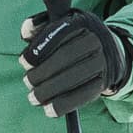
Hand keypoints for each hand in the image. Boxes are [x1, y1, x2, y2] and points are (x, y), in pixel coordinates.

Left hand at [20, 0, 132, 117]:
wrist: (109, 52)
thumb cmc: (75, 38)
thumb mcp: (61, 25)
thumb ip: (40, 25)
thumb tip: (26, 30)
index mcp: (83, 22)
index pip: (59, 33)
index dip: (39, 48)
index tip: (23, 61)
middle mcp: (96, 40)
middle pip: (65, 57)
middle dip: (42, 72)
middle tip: (27, 81)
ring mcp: (102, 62)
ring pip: (73, 78)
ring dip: (49, 91)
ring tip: (34, 98)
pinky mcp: (104, 82)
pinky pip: (83, 95)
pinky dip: (64, 105)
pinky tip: (48, 110)